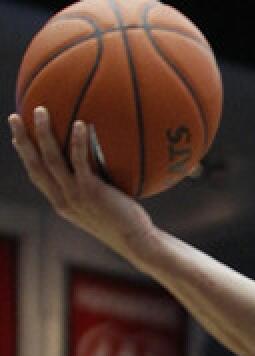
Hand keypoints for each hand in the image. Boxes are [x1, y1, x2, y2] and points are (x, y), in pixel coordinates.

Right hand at [9, 107, 153, 254]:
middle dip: (22, 140)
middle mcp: (62, 199)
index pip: (37, 176)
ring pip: (51, 160)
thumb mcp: (102, 206)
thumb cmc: (125, 224)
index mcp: (61, 203)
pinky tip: (80, 124)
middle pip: (34, 165)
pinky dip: (78, 143)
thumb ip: (94, 189)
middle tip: (14, 117)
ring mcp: (75, 196)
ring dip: (43, 133)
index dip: (25, 156)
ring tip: (41, 110)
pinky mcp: (91, 192)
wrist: (136, 242)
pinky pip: (81, 162)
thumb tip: (102, 169)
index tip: (16, 138)